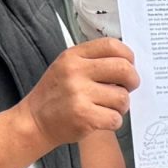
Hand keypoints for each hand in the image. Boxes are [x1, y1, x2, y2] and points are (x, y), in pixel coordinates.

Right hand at [20, 41, 137, 148]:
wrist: (34, 121)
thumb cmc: (56, 94)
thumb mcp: (67, 67)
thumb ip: (93, 61)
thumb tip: (128, 64)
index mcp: (73, 56)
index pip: (112, 45)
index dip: (128, 56)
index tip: (129, 66)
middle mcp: (75, 72)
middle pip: (124, 69)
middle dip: (132, 80)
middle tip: (127, 88)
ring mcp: (79, 94)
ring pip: (123, 97)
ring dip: (121, 106)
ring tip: (108, 107)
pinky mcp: (84, 117)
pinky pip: (116, 118)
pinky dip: (113, 121)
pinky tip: (101, 120)